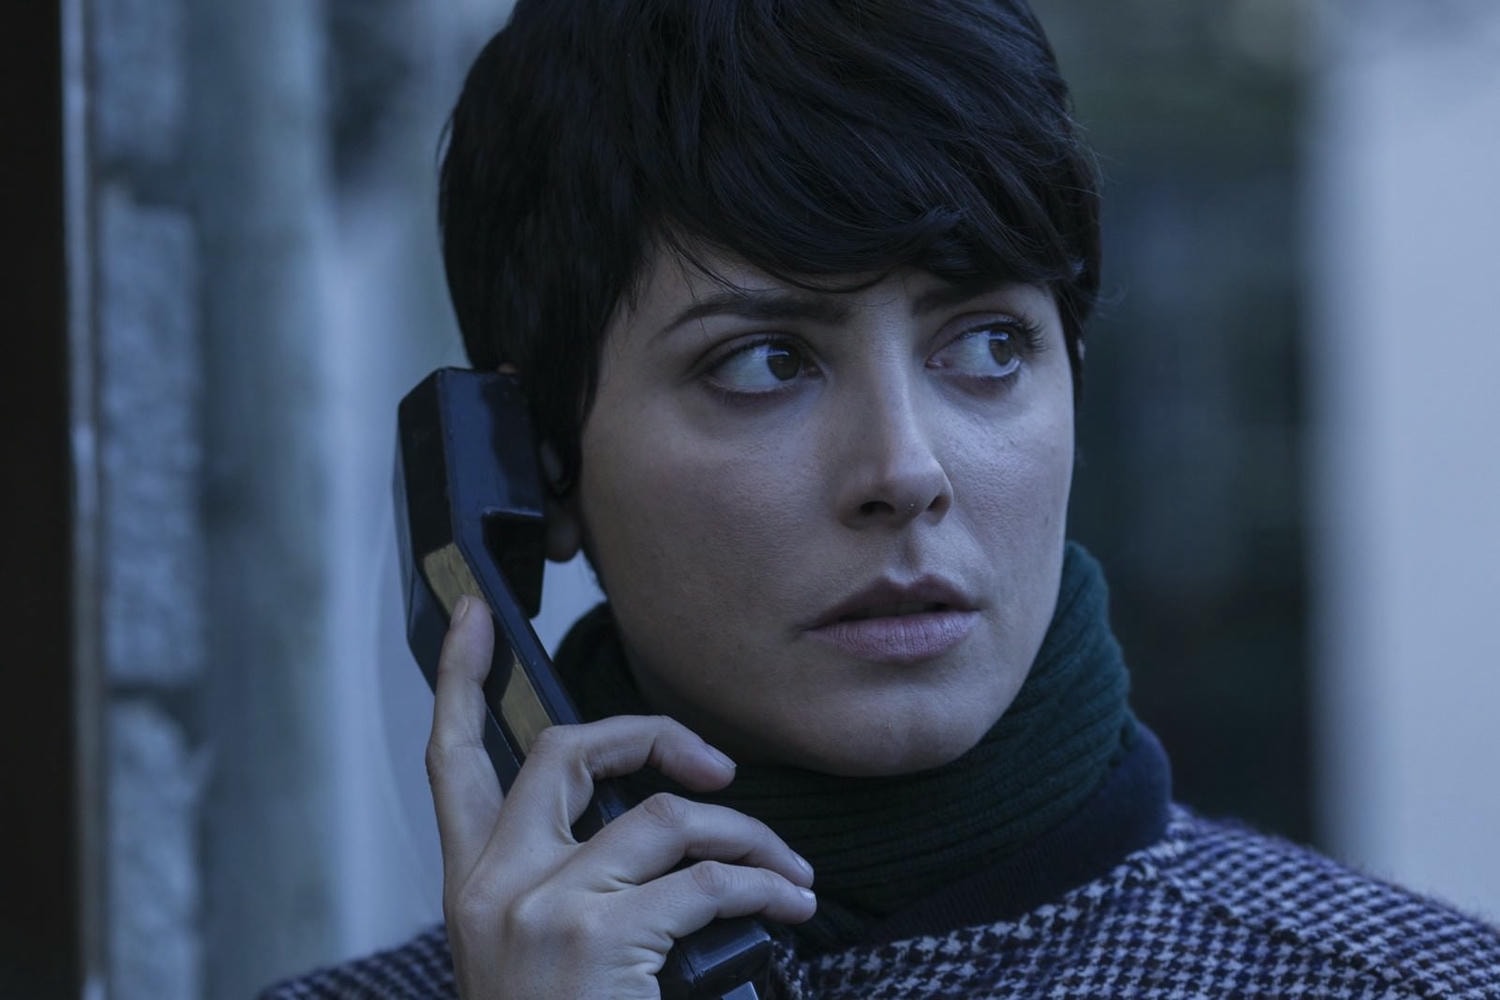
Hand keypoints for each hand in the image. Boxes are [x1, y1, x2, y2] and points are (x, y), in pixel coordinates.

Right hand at [426, 596, 816, 999]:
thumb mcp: (535, 957)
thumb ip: (567, 885)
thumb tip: (652, 825)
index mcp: (473, 889)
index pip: (448, 760)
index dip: (455, 677)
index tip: (471, 613)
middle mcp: (494, 888)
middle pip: (561, 754)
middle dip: (647, 734)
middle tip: (711, 767)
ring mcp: (544, 910)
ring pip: (661, 816)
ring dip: (742, 835)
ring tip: (783, 869)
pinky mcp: (601, 939)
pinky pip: (705, 877)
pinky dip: (762, 884)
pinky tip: (787, 903)